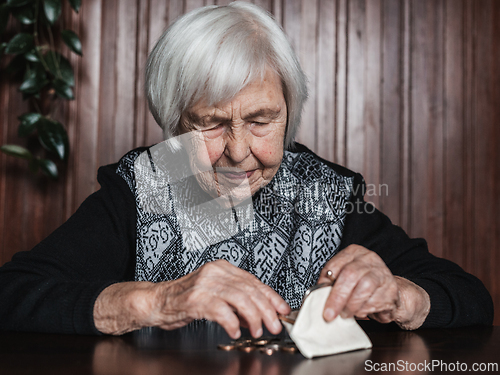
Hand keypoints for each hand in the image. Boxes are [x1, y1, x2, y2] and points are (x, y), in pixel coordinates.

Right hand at [94, 260, 289, 337]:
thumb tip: (260, 313)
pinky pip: (221, 311)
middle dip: (267, 310)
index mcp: (223, 268)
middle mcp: (215, 272)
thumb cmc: (185, 298)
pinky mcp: (195, 299)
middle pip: (250, 290)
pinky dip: (232, 323)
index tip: (282, 310)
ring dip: (253, 317)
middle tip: (274, 325)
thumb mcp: (215, 295)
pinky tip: (235, 331)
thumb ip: (237, 301)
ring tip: (257, 330)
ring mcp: (205, 284)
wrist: (156, 301)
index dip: (271, 297)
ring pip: (239, 298)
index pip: (254, 281)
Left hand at [317, 245, 429, 329]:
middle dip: (337, 297)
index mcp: (354, 252)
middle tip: (330, 313)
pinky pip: (374, 302)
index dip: (325, 282)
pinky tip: (360, 311)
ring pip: (363, 288)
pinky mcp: (391, 289)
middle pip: (350, 275)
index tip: (320, 297)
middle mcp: (369, 259)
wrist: (390, 292)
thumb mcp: (344, 278)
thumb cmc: (362, 284)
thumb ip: (332, 282)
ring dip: (351, 306)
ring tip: (345, 313)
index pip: (335, 265)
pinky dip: (364, 310)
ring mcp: (382, 273)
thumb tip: (318, 295)